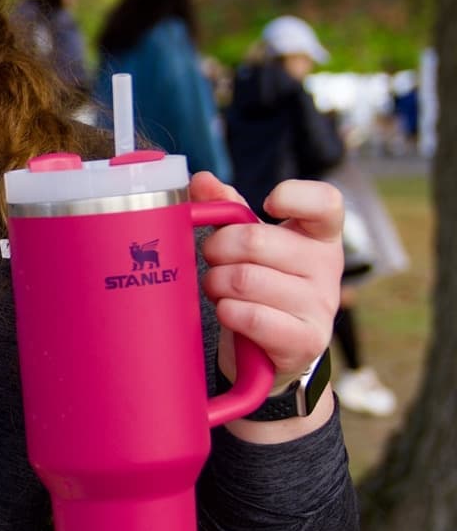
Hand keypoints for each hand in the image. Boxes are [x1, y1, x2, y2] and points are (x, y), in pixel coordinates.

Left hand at [192, 170, 342, 391]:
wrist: (270, 349)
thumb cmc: (260, 283)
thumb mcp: (248, 242)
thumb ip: (228, 207)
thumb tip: (202, 181)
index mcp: (319, 235)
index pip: (326, 201)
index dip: (292, 196)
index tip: (266, 206)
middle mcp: (328, 267)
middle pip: (255, 240)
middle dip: (217, 248)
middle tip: (212, 258)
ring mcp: (321, 305)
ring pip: (245, 280)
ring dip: (216, 283)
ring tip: (217, 288)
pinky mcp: (306, 340)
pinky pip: (252, 317)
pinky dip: (227, 312)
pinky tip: (228, 312)